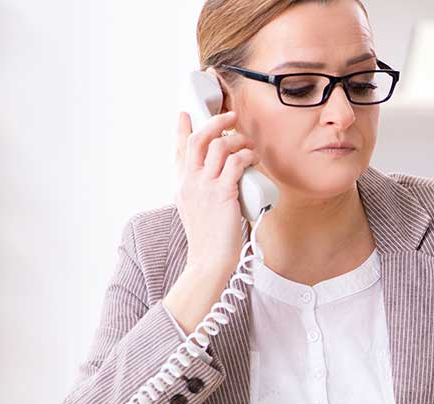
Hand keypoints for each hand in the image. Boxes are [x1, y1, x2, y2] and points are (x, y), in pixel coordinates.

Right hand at [174, 109, 259, 277]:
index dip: (182, 129)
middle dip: (215, 122)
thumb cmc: (209, 238)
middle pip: (198, 140)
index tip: (185, 115)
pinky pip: (236, 163)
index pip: (180, 150)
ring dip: (237, 140)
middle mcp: (190, 182)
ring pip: (219, 147)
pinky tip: (253, 159)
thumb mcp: (196, 209)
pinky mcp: (223, 193)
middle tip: (230, 117)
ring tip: (248, 145)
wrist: (209, 259)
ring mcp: (205, 187)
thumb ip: (202, 190)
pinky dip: (247, 156)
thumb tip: (220, 176)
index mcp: (182, 185)